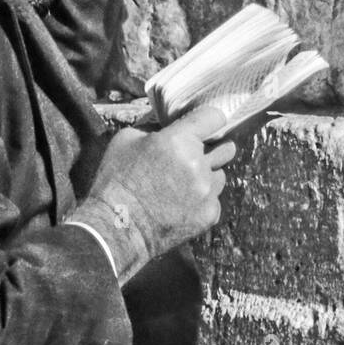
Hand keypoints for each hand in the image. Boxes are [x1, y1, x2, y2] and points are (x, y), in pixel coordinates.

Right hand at [86, 105, 236, 259]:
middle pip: (227, 148)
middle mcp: (198, 163)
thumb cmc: (116, 180)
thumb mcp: (126, 140)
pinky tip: (180, 205)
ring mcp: (207, 191)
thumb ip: (154, 129)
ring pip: (220, 175)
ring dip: (207, 177)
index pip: (214, 117)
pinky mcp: (210, 214)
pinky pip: (214, 200)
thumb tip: (168, 128)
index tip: (204, 126)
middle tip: (196, 156)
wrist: (117, 227)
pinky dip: (201, 201)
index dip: (209, 120)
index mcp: (179, 140)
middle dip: (214, 149)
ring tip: (182, 185)